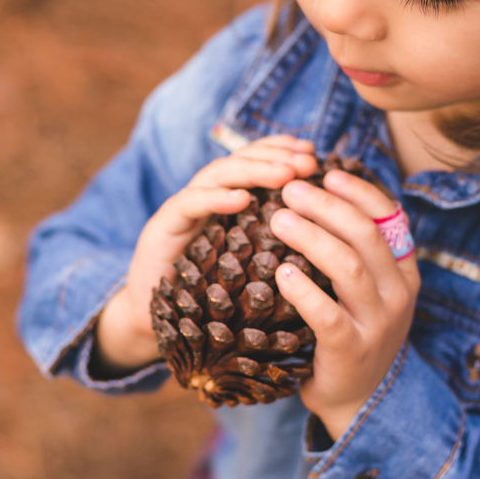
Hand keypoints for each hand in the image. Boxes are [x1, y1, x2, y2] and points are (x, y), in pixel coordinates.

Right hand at [93, 135, 318, 375]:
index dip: (282, 152)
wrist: (156, 326)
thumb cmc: (209, 301)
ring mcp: (181, 211)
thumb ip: (275, 245)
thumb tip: (323, 234)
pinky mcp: (160, 229)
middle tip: (307, 161)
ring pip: (216, 174)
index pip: (254, 163)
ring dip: (253, 170)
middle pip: (238, 161)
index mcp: (225, 204)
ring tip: (285, 174)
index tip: (314, 155)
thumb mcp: (249, 268)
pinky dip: (215, 197)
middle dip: (274, 156)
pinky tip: (242, 198)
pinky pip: (188, 204)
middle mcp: (203, 200)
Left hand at [270, 170, 419, 439]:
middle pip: (365, 235)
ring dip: (310, 237)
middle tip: (290, 190)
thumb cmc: (352, 334)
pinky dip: (303, 291)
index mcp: (404, 271)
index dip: (358, 191)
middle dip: (326, 206)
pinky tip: (280, 273)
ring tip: (278, 218)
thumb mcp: (366, 291)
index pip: (389, 217)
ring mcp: (378, 323)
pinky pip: (326, 315)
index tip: (326, 174)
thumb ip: (355, 251)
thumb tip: (320, 195)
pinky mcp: (351, 350)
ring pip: (347, 267)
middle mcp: (398, 293)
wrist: (360, 402)